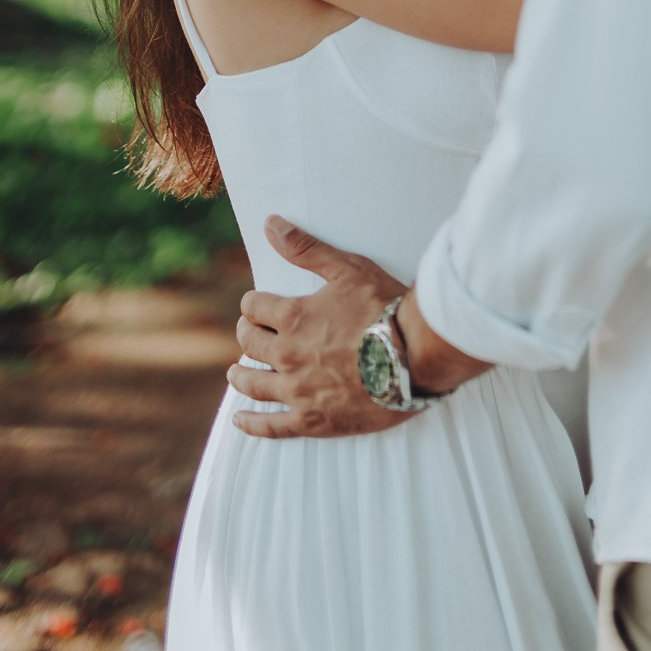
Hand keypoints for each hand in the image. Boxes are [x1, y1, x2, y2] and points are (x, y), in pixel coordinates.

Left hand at [229, 216, 416, 438]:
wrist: (414, 357)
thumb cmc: (384, 308)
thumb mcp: (347, 269)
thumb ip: (306, 248)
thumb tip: (271, 224)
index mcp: (292, 317)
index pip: (255, 308)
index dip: (254, 303)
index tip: (258, 305)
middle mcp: (287, 355)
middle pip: (250, 344)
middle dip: (247, 334)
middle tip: (250, 333)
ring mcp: (297, 390)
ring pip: (253, 384)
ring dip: (241, 375)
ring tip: (236, 372)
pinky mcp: (312, 419)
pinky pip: (271, 426)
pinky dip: (251, 424)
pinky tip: (239, 421)